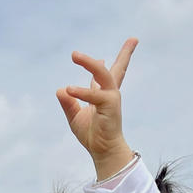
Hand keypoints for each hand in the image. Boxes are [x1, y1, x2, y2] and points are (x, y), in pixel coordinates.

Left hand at [56, 38, 137, 178]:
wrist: (103, 152)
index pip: (110, 73)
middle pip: (118, 68)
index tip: (132, 42)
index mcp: (103, 94)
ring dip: (89, 64)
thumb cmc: (92, 135)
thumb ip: (68, 103)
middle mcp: (110, 93)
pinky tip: (69, 89)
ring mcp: (112, 98)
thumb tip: (60, 90)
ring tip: (74, 55)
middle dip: (124, 53)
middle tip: (124, 40)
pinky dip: (82, 91)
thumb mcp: (75, 116)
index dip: (121, 57)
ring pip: (103, 74)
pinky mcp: (110, 106)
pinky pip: (95, 95)